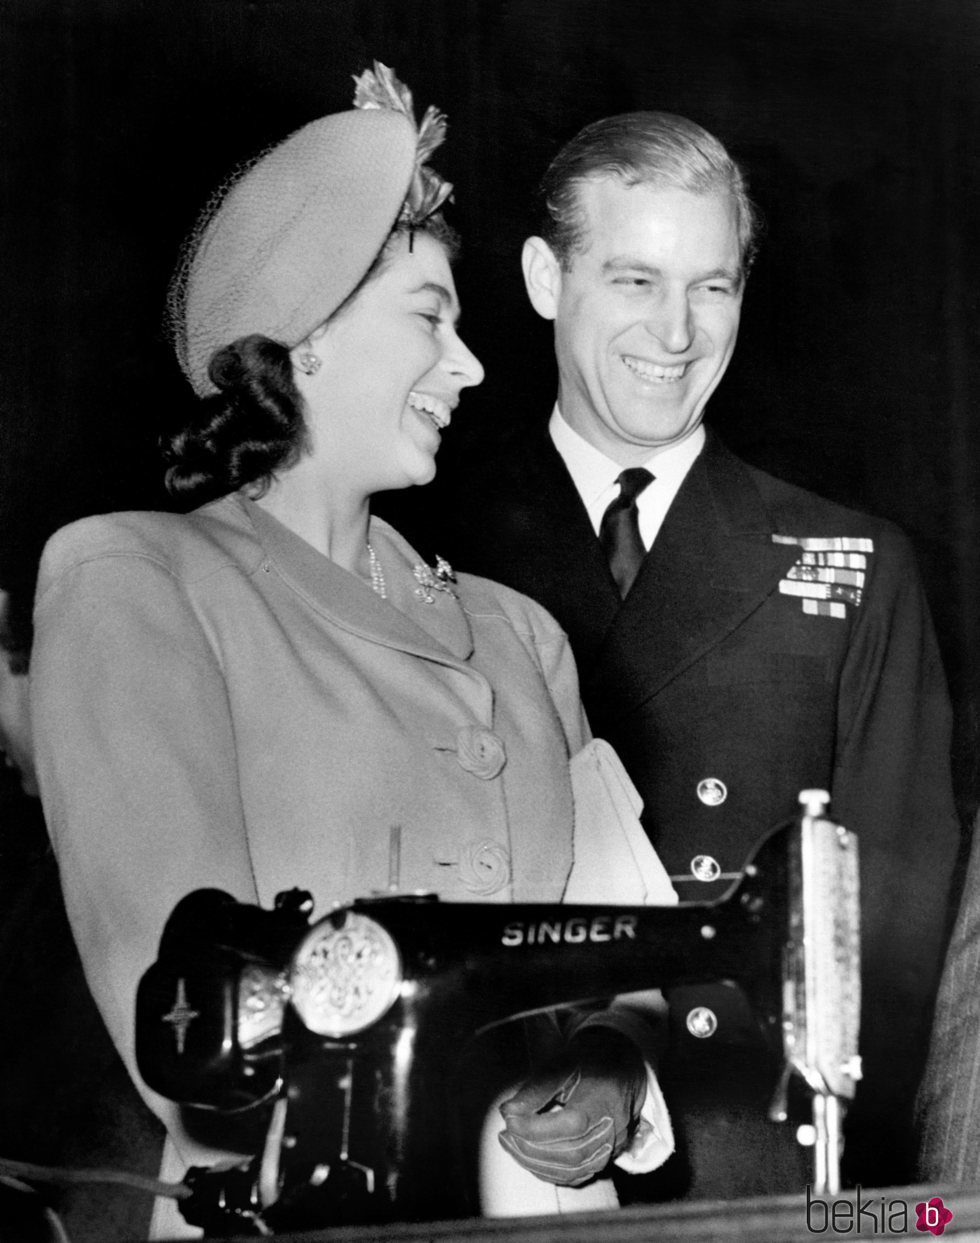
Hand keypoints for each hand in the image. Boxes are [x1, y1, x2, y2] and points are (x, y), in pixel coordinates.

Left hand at [497, 1026, 646, 1185]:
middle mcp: (613, 1127)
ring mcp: (614, 1146)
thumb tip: (508, 1112)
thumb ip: (536, 1090)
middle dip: (532, 1149)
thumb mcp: (560, 1065)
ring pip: (574, 1170)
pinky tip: (530, 1157)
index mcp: (604, 1098)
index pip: (571, 1124)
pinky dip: (550, 1171)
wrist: (616, 1066)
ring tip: (512, 1145)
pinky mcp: (607, 1157)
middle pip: (572, 1153)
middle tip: (505, 1135)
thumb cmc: (586, 1061)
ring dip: (537, 1163)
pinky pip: (577, 1175)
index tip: (509, 1120)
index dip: (537, 1128)